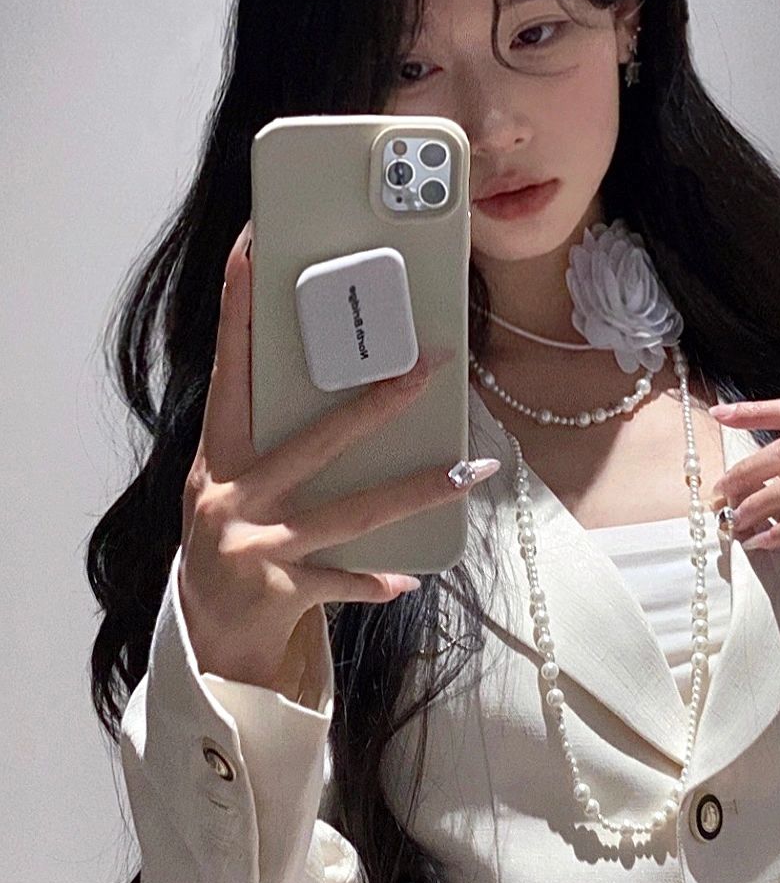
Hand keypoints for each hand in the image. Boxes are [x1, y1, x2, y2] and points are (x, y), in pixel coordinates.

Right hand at [179, 219, 498, 691]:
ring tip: (470, 471)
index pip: (229, 369)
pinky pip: (345, 580)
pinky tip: (407, 577)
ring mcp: (256, 545)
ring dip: (418, 489)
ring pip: (352, 511)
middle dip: (377, 404)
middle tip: (429, 367)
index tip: (251, 250)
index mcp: (219, 457)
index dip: (238, 308)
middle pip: (317, 441)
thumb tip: (350, 390)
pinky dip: (376, 580)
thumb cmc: (231, 539)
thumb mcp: (235, 485)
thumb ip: (273, 443)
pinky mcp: (281, 591)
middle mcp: (231, 495)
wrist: (206, 632)